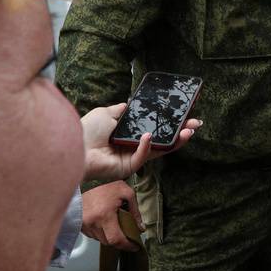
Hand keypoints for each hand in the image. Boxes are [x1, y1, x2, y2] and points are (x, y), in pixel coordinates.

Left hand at [80, 102, 197, 182]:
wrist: (75, 146)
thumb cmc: (88, 130)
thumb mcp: (108, 113)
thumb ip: (123, 110)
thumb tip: (133, 103)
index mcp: (129, 134)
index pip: (155, 128)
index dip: (170, 123)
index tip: (185, 114)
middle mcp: (133, 146)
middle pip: (163, 140)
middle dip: (180, 133)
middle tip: (195, 125)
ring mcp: (132, 158)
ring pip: (159, 150)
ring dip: (175, 141)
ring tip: (188, 131)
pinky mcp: (128, 167)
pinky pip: (142, 156)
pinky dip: (147, 146)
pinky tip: (149, 136)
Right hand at [80, 180, 141, 250]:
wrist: (81, 181)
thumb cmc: (104, 187)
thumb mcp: (125, 192)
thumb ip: (135, 210)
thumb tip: (140, 227)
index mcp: (104, 216)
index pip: (116, 239)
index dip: (127, 246)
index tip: (135, 246)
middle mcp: (92, 223)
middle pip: (109, 242)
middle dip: (120, 241)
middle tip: (129, 237)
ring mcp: (84, 225)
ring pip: (101, 240)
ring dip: (110, 237)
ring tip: (116, 227)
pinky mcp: (80, 226)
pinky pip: (94, 235)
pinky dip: (102, 233)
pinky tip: (106, 224)